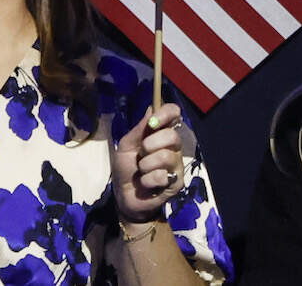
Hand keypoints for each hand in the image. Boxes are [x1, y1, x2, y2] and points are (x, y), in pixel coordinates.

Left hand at [111, 103, 184, 224]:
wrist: (124, 194)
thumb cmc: (126, 167)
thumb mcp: (127, 145)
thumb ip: (140, 129)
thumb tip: (151, 107)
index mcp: (161, 134)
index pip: (174, 115)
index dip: (166, 113)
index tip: (152, 122)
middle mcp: (173, 148)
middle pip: (172, 136)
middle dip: (150, 144)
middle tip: (141, 153)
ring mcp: (177, 165)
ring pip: (166, 156)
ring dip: (146, 165)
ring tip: (141, 171)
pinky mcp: (177, 183)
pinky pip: (163, 176)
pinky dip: (147, 180)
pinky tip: (146, 184)